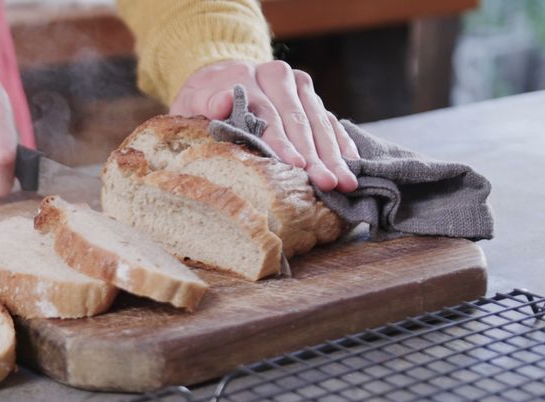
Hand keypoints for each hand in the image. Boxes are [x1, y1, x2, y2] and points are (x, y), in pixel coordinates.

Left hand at [171, 60, 359, 191]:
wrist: (218, 77)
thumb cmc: (201, 101)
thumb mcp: (192, 101)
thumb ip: (205, 102)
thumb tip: (221, 103)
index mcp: (248, 76)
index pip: (269, 114)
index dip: (282, 142)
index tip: (294, 164)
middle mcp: (278, 77)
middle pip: (300, 120)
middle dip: (315, 155)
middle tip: (327, 182)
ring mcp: (299, 87)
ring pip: (320, 122)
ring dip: (334, 154)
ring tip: (346, 182)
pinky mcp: (311, 97)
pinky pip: (331, 121)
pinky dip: (342, 144)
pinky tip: (352, 166)